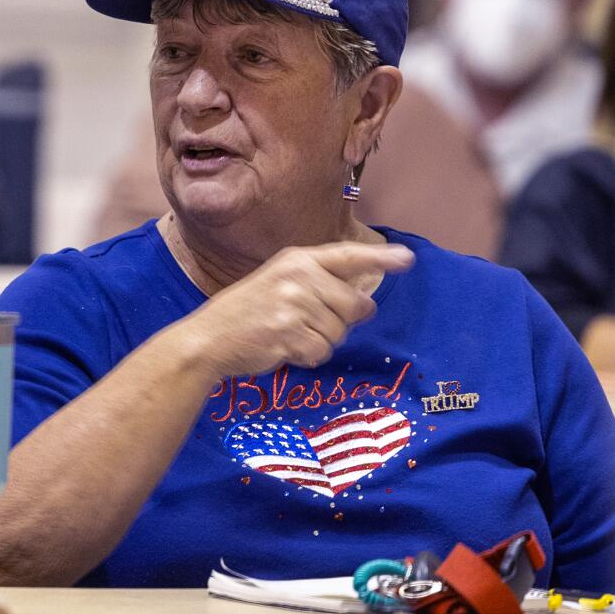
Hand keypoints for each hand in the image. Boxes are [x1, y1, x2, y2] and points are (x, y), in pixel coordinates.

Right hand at [173, 241, 413, 378]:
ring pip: (339, 332)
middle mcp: (298, 278)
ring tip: (288, 334)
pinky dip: (308, 357)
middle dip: (341, 320)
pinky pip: (322, 352)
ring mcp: (293, 306)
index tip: (407, 259)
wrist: (207, 338)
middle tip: (308, 322)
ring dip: (320, 341)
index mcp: (296, 260)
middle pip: (354, 304)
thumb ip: (320, 285)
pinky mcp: (289, 335)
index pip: (347, 257)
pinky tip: (284, 348)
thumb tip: (367, 305)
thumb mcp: (279, 282)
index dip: (380, 258)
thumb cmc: (246, 312)